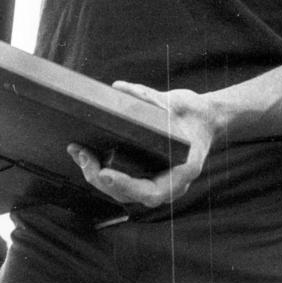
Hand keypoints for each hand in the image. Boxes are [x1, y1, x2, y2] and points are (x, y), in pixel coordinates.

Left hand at [67, 83, 215, 207]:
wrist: (204, 117)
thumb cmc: (195, 115)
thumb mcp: (178, 105)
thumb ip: (151, 99)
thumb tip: (121, 89)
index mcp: (178, 175)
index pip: (149, 192)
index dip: (125, 185)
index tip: (105, 173)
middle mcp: (163, 181)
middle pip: (126, 192)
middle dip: (99, 176)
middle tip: (83, 155)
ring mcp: (151, 177)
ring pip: (118, 187)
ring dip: (94, 172)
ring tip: (77, 151)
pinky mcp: (141, 168)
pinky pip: (117, 174)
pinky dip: (99, 165)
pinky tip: (82, 151)